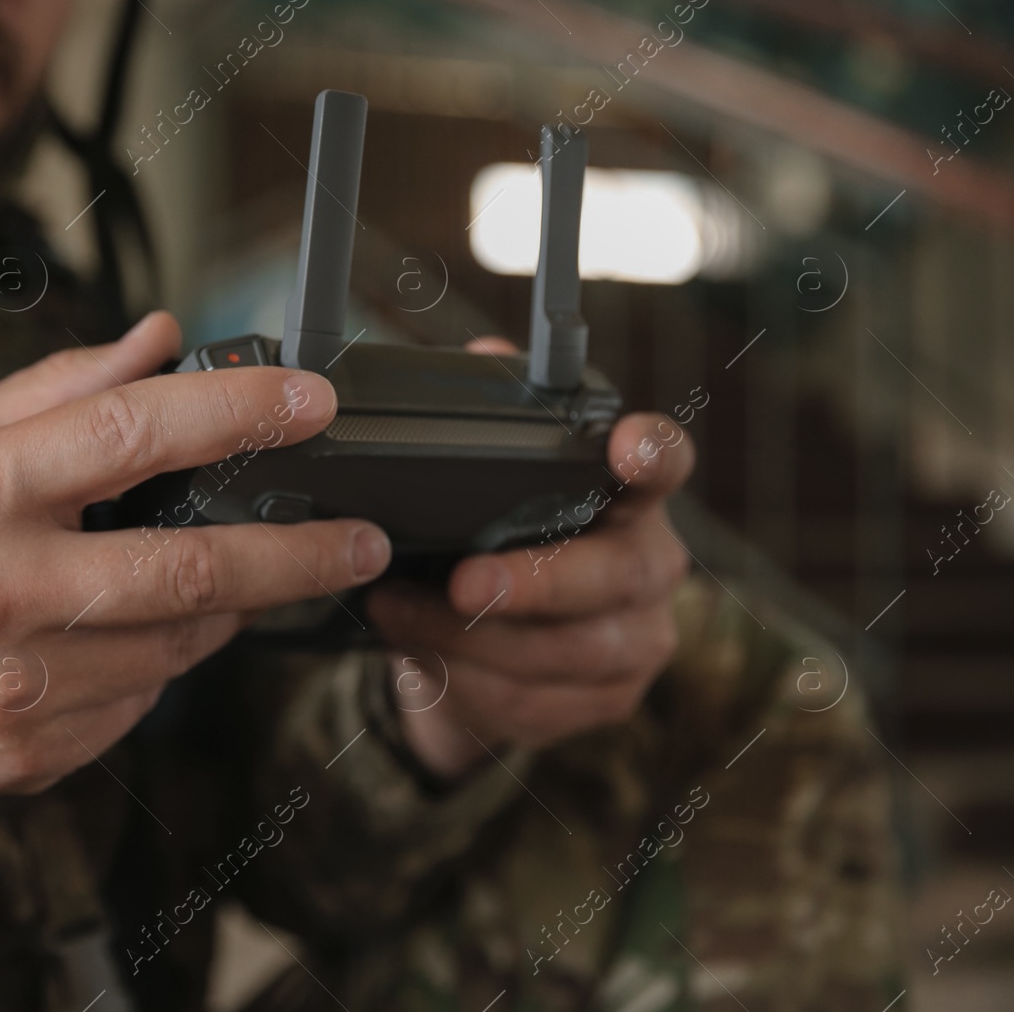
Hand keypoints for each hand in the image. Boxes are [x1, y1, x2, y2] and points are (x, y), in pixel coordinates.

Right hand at [0, 313, 391, 798]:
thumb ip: (54, 389)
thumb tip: (160, 340)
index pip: (131, 433)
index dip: (238, 413)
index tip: (315, 403)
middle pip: (192, 567)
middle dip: (300, 552)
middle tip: (362, 540)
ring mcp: (14, 686)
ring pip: (179, 646)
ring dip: (222, 610)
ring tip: (218, 584)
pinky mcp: (29, 752)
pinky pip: (141, 706)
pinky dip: (159, 668)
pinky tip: (125, 642)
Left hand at [366, 340, 694, 778]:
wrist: (485, 650)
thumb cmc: (493, 544)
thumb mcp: (487, 486)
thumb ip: (496, 421)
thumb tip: (484, 358)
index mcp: (630, 497)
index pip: (663, 464)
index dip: (650, 453)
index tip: (624, 442)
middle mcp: (650, 567)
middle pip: (612, 576)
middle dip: (534, 582)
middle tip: (462, 581)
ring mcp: (637, 642)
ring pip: (564, 652)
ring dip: (470, 639)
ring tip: (396, 612)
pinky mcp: (604, 701)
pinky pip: (534, 701)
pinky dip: (467, 682)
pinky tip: (418, 656)